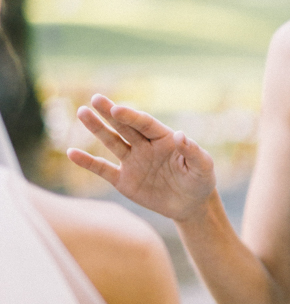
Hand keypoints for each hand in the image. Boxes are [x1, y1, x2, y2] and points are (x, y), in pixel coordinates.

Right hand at [67, 95, 216, 221]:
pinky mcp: (123, 181)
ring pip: (112, 141)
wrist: (191, 205)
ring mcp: (133, 161)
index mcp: (164, 138)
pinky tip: (72, 153)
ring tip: (82, 113)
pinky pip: (103, 169)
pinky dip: (87, 162)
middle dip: (110, 113)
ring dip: (97, 128)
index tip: (117, 109)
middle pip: (124, 126)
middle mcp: (145, 145)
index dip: (131, 116)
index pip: (145, 123)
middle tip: (95, 98)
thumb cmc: (200, 181)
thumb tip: (180, 135)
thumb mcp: (203, 167)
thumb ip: (193, 151)